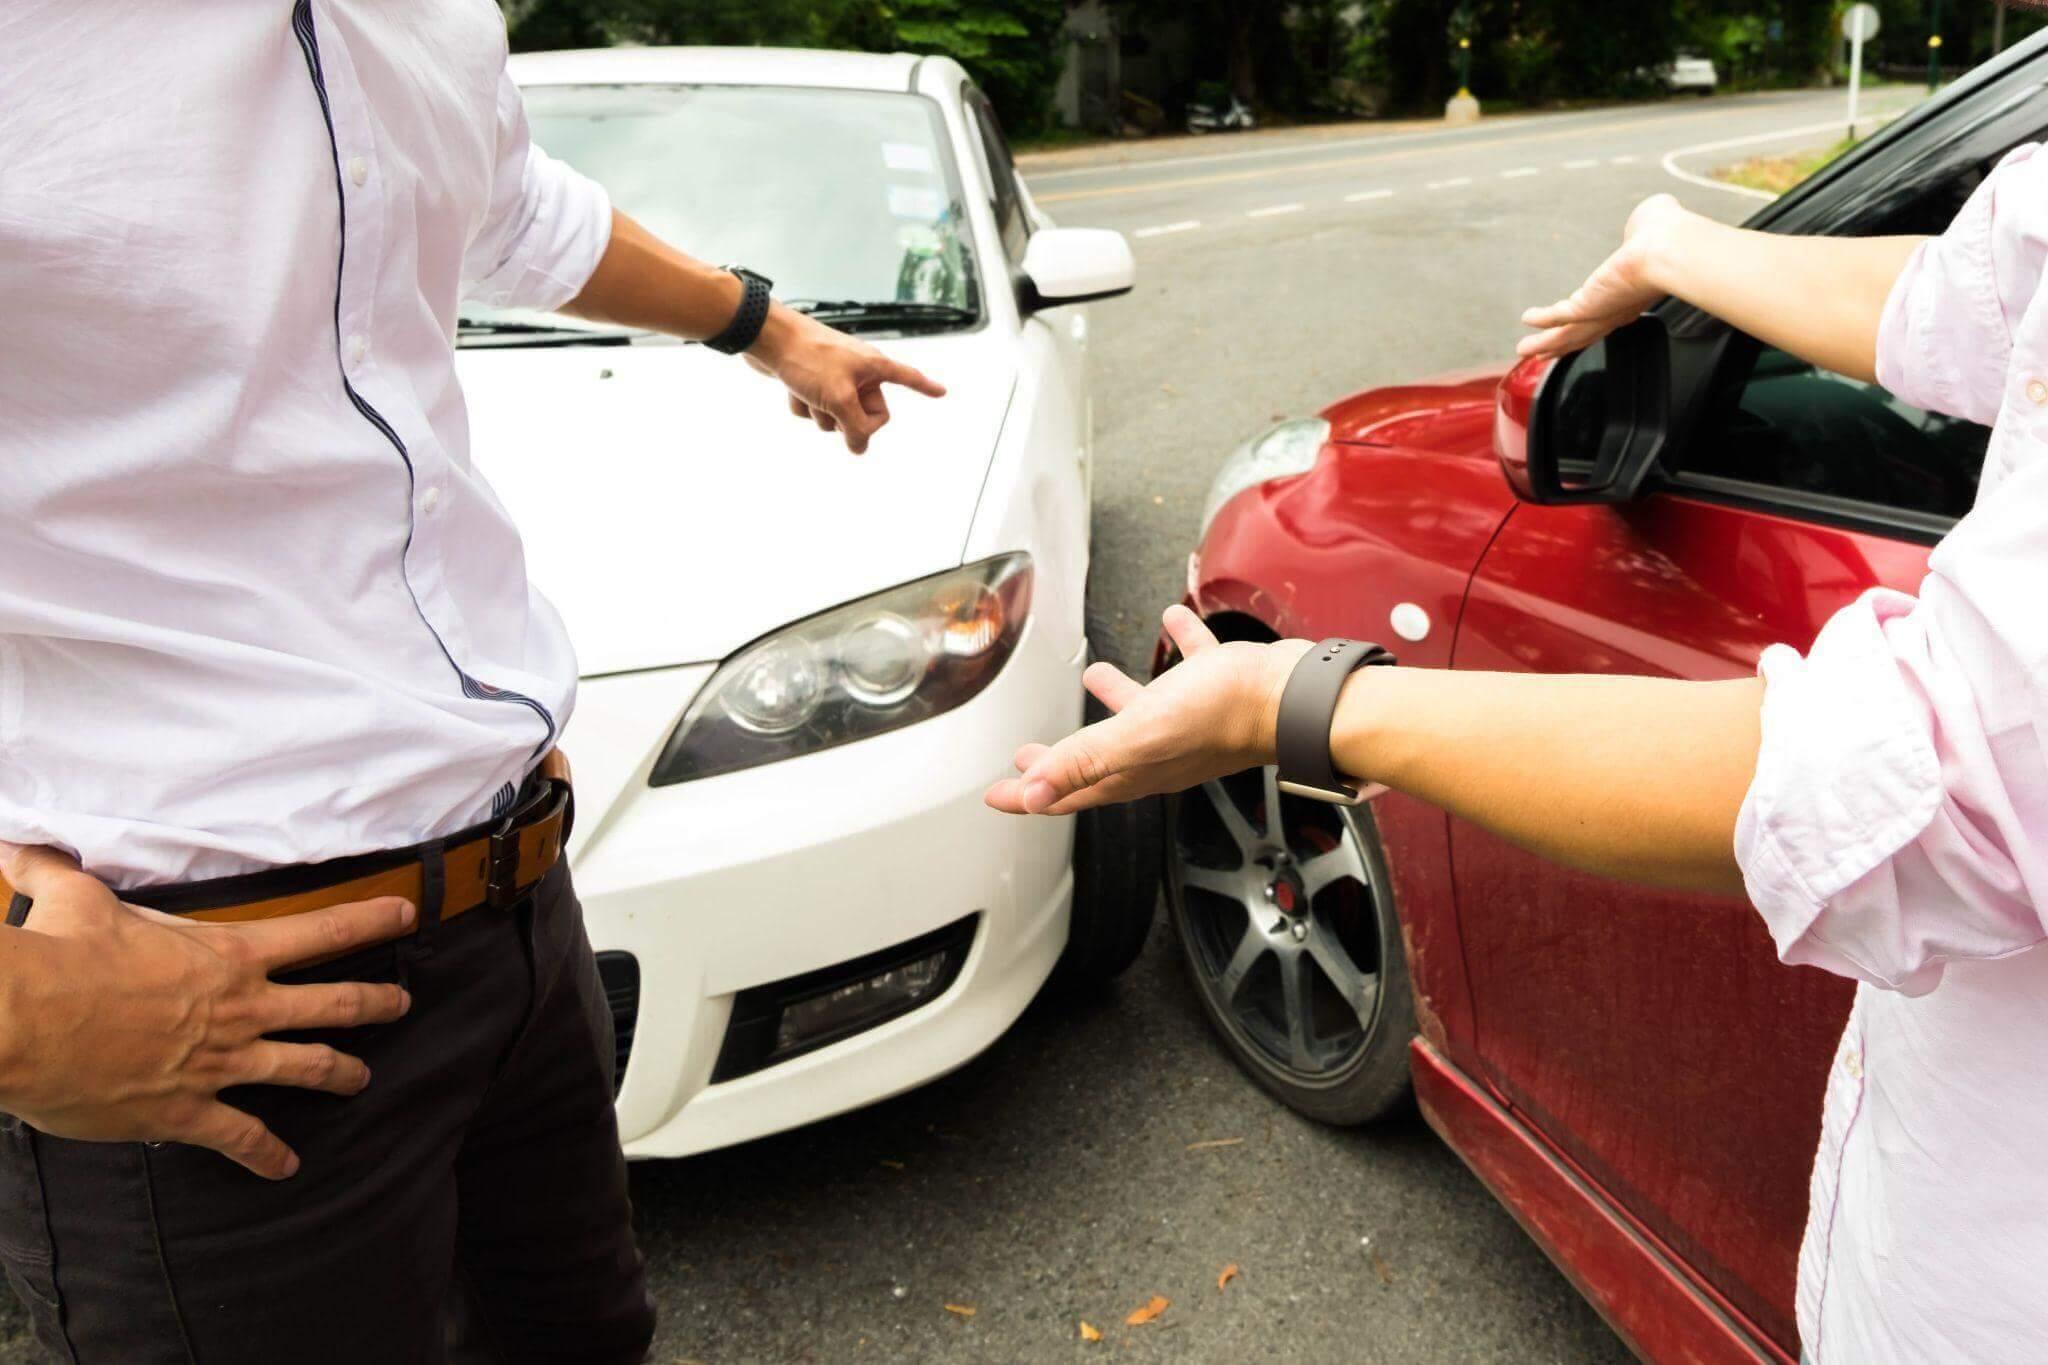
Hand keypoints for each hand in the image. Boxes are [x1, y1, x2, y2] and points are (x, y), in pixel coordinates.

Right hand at [0, 845, 414, 1178]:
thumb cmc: (61, 956)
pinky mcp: (187, 1113)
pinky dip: (266, 1156)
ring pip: (306, 1068)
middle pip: (334, 1004)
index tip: (408, 915)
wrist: (27, 1023)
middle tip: (404, 1003)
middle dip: (376, 1002)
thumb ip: (59, 871)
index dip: (371, 920)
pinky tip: (285, 1168)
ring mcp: (221, 1064)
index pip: (322, 930)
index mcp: (230, 955)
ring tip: (362, 1079)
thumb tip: (22, 845)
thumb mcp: (74, 899)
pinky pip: (241, 1138)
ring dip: (341, 1072)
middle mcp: (241, 1009)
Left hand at [750, 308, 945, 454]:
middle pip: (867, 412)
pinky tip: (791, 390)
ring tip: (808, 393)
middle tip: (834, 410)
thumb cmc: (808, 358)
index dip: (924, 387)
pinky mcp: (810, 379)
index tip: (942, 392)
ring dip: (820, 413)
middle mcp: (857, 370)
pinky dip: (802, 404)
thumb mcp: (839, 399)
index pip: (907, 378)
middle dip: (848, 419)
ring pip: (836, 414)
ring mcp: (833, 375)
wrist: (766, 337)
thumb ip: (855, 428)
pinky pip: (813, 407)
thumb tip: (859, 448)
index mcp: (873, 366)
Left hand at [985, 606, 1311, 816]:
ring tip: (1094, 674)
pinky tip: (1172, 620)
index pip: (1069, 790)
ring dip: (1113, 697)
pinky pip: (1188, 665)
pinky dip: (1178, 645)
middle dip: (1060, 758)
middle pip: (1096, 758)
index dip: (1030, 794)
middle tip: (1029, 755)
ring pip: (1140, 713)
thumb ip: (1084, 760)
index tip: (999, 797)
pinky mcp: (1215, 689)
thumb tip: (1032, 792)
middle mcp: (1158, 749)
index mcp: (1134, 767)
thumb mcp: (1139, 734)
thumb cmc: (1223, 714)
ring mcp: (1188, 721)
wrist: (1292, 695)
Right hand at [1518, 192, 1688, 359]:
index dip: (1593, 322)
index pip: (1609, 314)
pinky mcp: (1586, 307)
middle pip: (1584, 334)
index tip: (1580, 326)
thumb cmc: (1669, 235)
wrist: (1668, 249)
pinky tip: (1527, 319)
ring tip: (1525, 350)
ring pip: (1568, 334)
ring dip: (1546, 343)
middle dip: (1562, 344)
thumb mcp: (1653, 223)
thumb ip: (1643, 225)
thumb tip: (1645, 218)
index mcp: (1634, 292)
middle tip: (1544, 353)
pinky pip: (1557, 317)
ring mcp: (1601, 311)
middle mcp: (1618, 308)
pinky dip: (1542, 320)